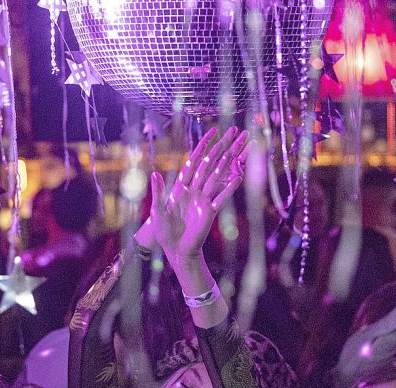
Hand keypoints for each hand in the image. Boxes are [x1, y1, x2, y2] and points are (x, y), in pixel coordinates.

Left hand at [149, 127, 248, 265]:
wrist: (176, 250)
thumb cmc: (165, 232)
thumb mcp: (157, 211)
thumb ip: (158, 192)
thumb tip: (155, 174)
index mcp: (182, 185)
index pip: (195, 160)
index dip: (204, 145)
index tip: (214, 130)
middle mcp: (195, 189)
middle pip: (211, 163)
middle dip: (223, 146)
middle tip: (235, 131)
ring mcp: (204, 199)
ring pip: (218, 175)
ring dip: (229, 161)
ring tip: (241, 146)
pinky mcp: (210, 211)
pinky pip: (222, 197)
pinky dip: (230, 187)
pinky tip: (239, 176)